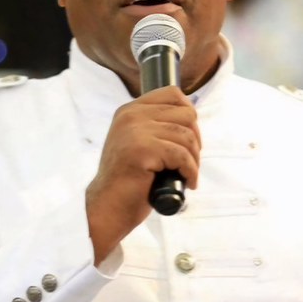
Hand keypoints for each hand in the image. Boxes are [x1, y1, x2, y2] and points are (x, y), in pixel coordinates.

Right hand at [86, 85, 201, 263]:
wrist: (107, 207)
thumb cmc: (128, 182)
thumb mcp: (139, 144)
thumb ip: (157, 127)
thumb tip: (191, 118)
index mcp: (129, 110)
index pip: (173, 94)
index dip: (189, 115)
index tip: (190, 138)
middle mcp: (130, 115)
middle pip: (185, 115)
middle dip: (195, 140)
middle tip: (189, 163)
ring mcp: (135, 131)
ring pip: (187, 136)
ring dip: (194, 160)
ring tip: (187, 175)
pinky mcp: (142, 150)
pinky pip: (182, 156)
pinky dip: (190, 172)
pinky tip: (187, 183)